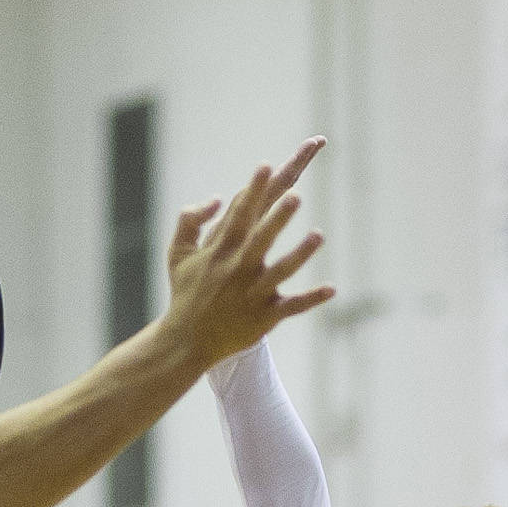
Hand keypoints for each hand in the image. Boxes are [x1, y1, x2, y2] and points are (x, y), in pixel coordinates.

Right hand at [162, 137, 335, 363]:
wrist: (187, 340)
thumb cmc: (185, 292)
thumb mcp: (177, 254)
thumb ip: (189, 221)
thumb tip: (217, 198)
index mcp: (220, 250)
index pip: (239, 214)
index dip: (253, 189)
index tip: (265, 166)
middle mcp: (237, 268)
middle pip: (261, 238)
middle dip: (277, 217)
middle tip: (295, 195)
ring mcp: (253, 292)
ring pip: (280, 270)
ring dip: (299, 254)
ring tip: (318, 235)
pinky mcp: (265, 316)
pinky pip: (291, 307)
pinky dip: (310, 299)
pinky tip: (331, 289)